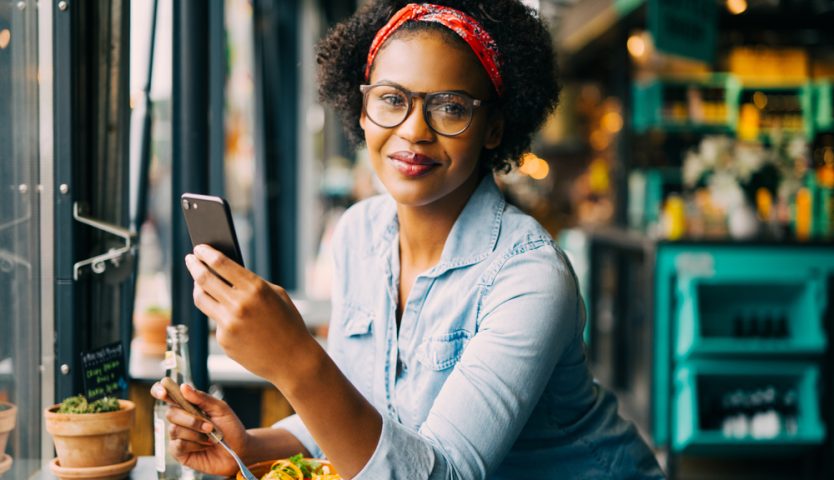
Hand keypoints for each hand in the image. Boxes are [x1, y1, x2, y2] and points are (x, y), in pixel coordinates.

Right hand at [150, 382, 247, 475]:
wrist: (238, 450)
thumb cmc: (230, 428)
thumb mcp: (221, 409)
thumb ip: (202, 398)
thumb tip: (183, 387)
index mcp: (188, 405)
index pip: (166, 394)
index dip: (159, 390)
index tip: (163, 393)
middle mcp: (180, 419)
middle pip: (170, 413)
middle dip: (191, 420)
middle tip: (209, 426)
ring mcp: (177, 436)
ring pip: (175, 430)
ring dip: (196, 433)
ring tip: (210, 437)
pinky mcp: (178, 452)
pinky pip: (178, 445)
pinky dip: (194, 445)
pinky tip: (204, 446)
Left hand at [185, 244, 314, 383]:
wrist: (293, 359)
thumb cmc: (289, 324)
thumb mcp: (277, 295)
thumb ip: (252, 283)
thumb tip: (225, 273)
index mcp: (256, 288)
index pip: (221, 264)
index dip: (206, 253)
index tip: (199, 248)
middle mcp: (239, 304)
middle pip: (204, 279)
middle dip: (194, 265)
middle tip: (190, 259)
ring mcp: (229, 324)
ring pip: (202, 299)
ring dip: (197, 287)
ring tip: (198, 282)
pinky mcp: (224, 340)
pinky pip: (216, 321)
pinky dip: (220, 315)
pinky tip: (229, 315)